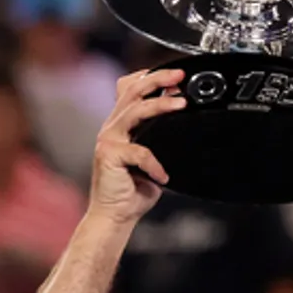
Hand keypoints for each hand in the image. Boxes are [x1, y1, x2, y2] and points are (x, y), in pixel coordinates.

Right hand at [89, 68, 186, 224]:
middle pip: (133, 90)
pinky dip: (155, 164)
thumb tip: (183, 123)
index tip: (176, 76)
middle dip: (158, 78)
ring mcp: (109, 139)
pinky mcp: (109, 155)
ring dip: (160, 105)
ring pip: (135, 111)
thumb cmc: (133, 190)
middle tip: (179, 76)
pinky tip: (163, 177)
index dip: (150, 77)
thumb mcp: (152, 159)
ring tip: (181, 104)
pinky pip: (139, 152)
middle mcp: (112, 127)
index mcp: (121, 125)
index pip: (130, 88)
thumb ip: (160, 140)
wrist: (115, 216)